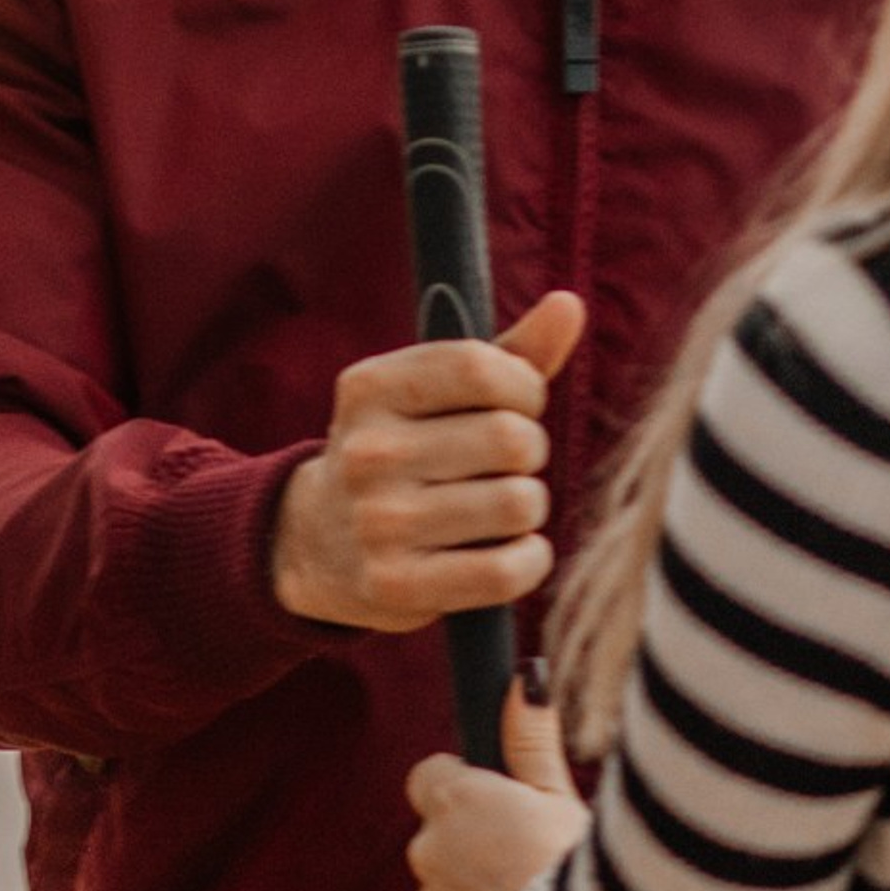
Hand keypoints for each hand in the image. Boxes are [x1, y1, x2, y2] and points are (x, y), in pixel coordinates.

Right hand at [272, 290, 585, 633]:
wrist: (319, 543)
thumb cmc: (403, 450)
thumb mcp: (434, 394)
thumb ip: (507, 353)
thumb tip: (569, 305)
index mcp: (370, 388)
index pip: (481, 368)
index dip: (523, 388)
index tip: (518, 405)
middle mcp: (367, 453)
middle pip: (511, 439)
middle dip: (529, 452)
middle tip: (507, 464)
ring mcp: (378, 523)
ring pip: (517, 503)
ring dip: (530, 506)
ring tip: (503, 507)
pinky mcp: (396, 585)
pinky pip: (505, 571)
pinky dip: (530, 560)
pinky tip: (513, 551)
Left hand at [408, 676, 588, 890]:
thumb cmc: (582, 867)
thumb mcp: (563, 795)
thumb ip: (531, 740)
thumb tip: (525, 678)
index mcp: (456, 802)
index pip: (428, 777)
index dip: (461, 785)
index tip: (498, 797)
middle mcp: (429, 853)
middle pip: (438, 838)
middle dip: (472, 844)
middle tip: (531, 854)